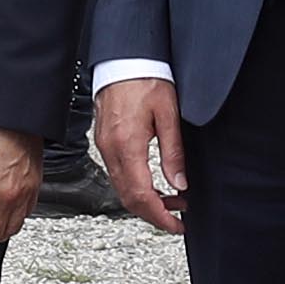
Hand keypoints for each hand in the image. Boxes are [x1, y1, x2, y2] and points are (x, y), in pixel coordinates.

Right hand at [93, 78, 189, 237]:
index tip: (176, 225)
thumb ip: (173, 152)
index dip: (160, 216)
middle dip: (154, 214)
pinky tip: (153, 184)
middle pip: (128, 198)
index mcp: (127, 145)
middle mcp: (111, 150)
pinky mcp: (105, 142)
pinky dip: (136, 186)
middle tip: (178, 218)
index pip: (141, 195)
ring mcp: (105, 147)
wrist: (124, 59)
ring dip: (146, 201)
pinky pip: (118, 174)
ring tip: (172, 200)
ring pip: (122, 189)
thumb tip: (179, 183)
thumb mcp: (169, 114)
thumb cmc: (145, 78)